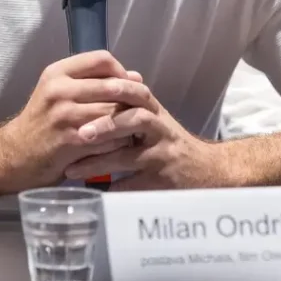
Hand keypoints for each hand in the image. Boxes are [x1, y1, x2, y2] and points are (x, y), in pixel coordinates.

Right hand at [0, 51, 151, 190]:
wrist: (14, 155)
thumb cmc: (42, 122)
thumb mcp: (58, 93)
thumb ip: (93, 82)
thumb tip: (136, 77)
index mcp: (57, 73)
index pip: (101, 59)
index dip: (121, 71)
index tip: (127, 86)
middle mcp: (59, 89)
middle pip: (112, 86)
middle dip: (130, 100)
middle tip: (139, 110)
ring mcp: (64, 115)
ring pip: (114, 112)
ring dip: (128, 123)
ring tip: (132, 129)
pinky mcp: (71, 141)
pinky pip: (109, 138)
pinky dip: (119, 142)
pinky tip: (120, 146)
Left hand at [63, 97, 226, 190]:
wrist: (207, 170)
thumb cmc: (170, 142)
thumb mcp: (154, 119)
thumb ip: (130, 106)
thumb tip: (96, 87)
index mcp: (154, 111)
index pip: (137, 92)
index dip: (116, 89)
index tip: (88, 91)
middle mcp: (161, 129)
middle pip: (136, 119)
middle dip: (106, 125)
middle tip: (80, 133)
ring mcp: (163, 155)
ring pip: (129, 156)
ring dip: (100, 162)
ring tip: (73, 169)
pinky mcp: (163, 181)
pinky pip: (133, 185)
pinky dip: (112, 189)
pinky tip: (92, 192)